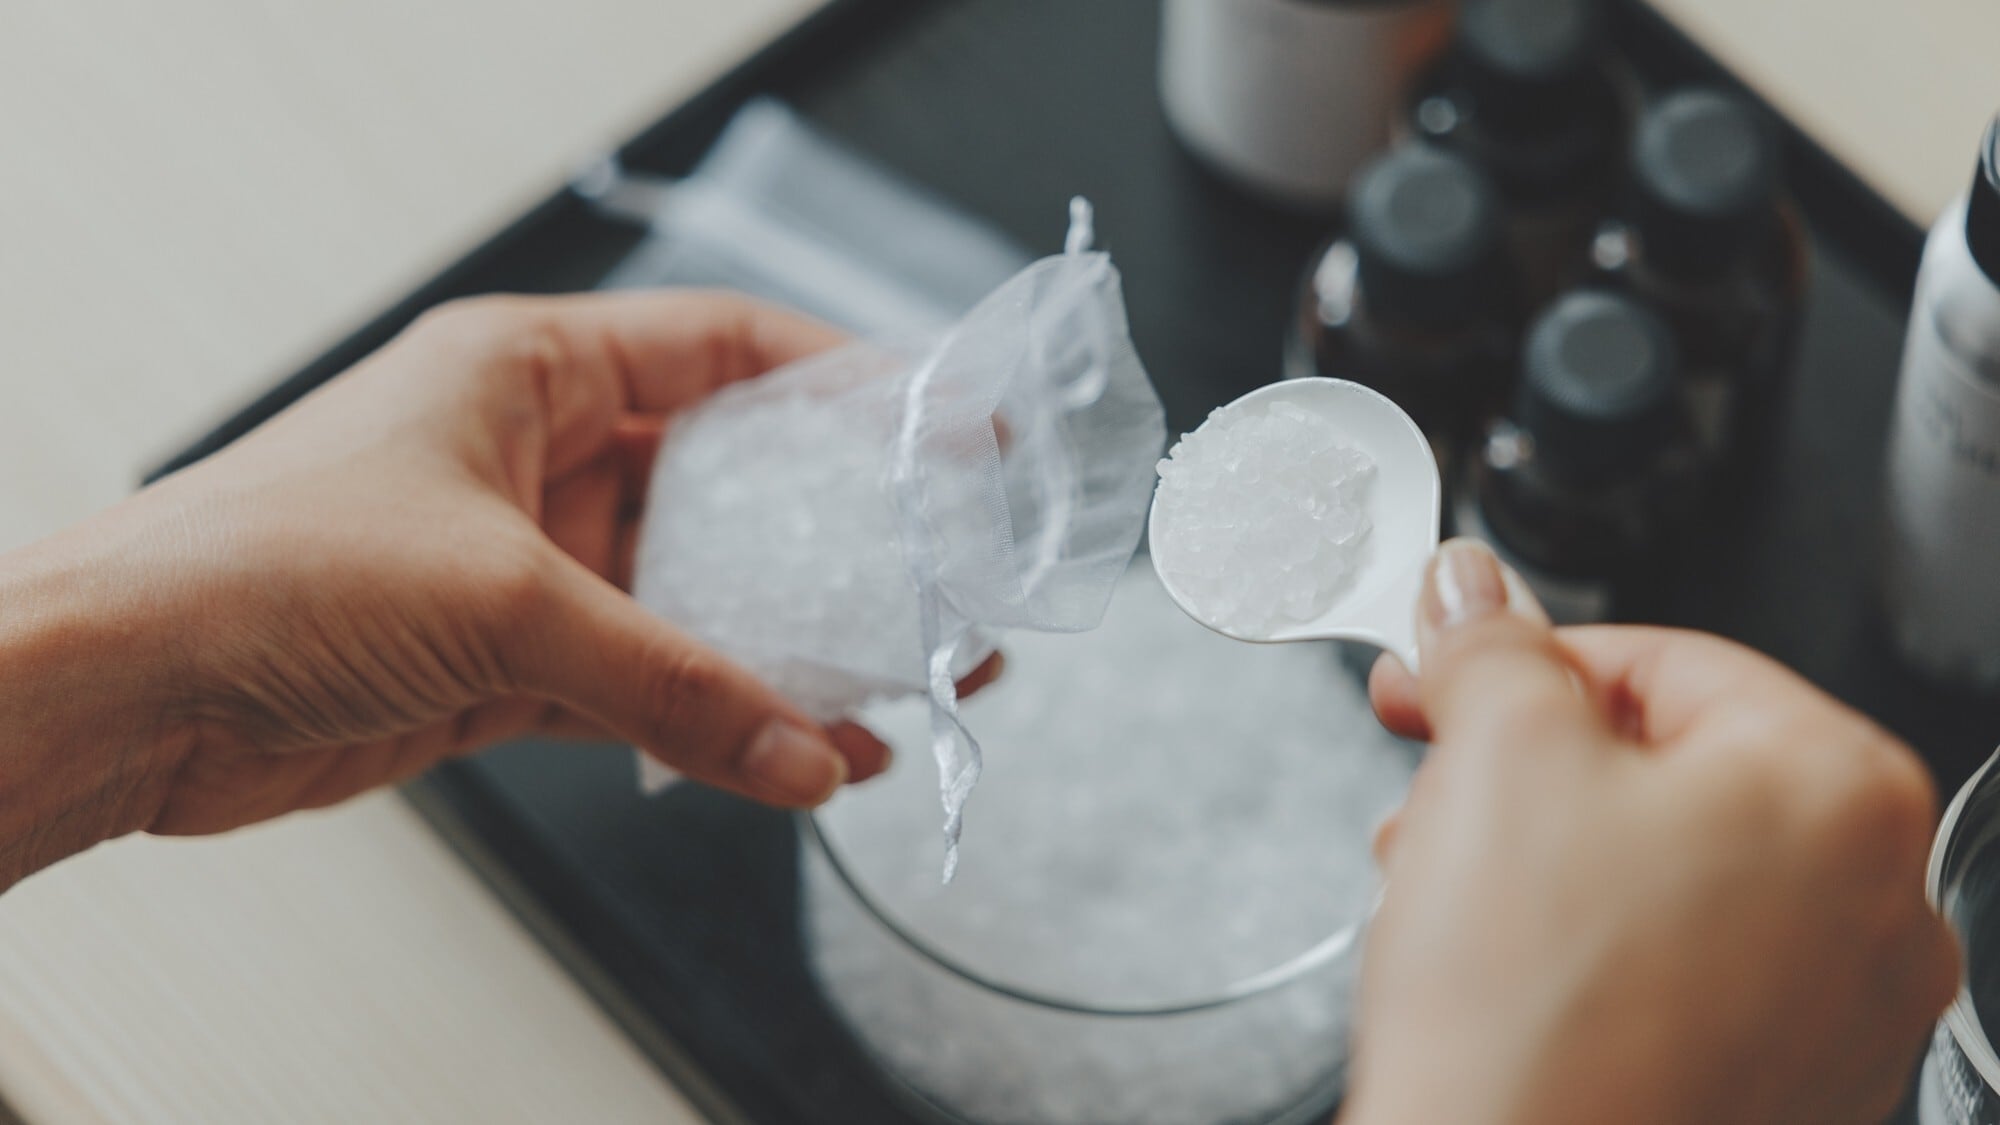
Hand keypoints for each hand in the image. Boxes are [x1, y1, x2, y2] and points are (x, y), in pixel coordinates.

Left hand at [0, 291, 997, 887]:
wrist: (123, 694)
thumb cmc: (258, 569)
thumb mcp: (502, 599)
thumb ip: (672, 680)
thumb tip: (804, 749)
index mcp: (530, 369)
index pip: (723, 349)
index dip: (843, 383)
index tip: (939, 426)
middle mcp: (537, 455)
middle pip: (729, 484)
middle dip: (837, 537)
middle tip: (937, 578)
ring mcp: (526, 564)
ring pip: (695, 597)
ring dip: (786, 647)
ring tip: (892, 680)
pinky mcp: (507, 663)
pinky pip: (647, 686)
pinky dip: (716, 721)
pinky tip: (793, 750)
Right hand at [1345, 539, 1956, 1124]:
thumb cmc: (1534, 1019)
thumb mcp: (1494, 759)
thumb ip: (1489, 647)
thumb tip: (1472, 594)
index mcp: (1841, 790)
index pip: (1664, 658)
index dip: (1520, 660)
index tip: (1439, 674)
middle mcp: (1878, 905)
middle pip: (1670, 766)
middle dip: (1526, 769)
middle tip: (1435, 787)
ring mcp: (1840, 1012)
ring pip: (1668, 871)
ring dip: (1544, 856)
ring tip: (1448, 890)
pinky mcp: (1782, 1088)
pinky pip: (1682, 970)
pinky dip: (1589, 948)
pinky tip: (1504, 969)